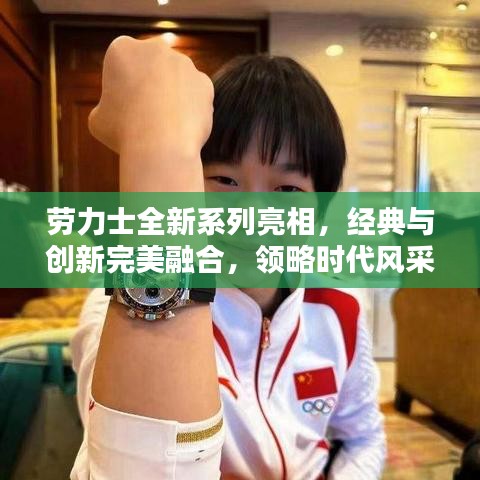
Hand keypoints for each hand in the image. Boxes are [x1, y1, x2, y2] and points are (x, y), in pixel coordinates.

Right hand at [88, 35, 213, 160]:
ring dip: (171, 98)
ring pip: (175, 82)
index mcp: (122, 49)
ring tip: (164, 127)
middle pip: (151, 69)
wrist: (161, 146)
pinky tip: (181, 128)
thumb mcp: (98, 121)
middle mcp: (155, 48)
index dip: (120, 89)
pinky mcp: (205, 83)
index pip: (122, 66)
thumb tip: (113, 113)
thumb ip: (106, 108)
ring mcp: (184, 64)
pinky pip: (195, 96)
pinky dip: (190, 110)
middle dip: (149, 88)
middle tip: (145, 118)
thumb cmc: (124, 134)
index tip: (123, 110)